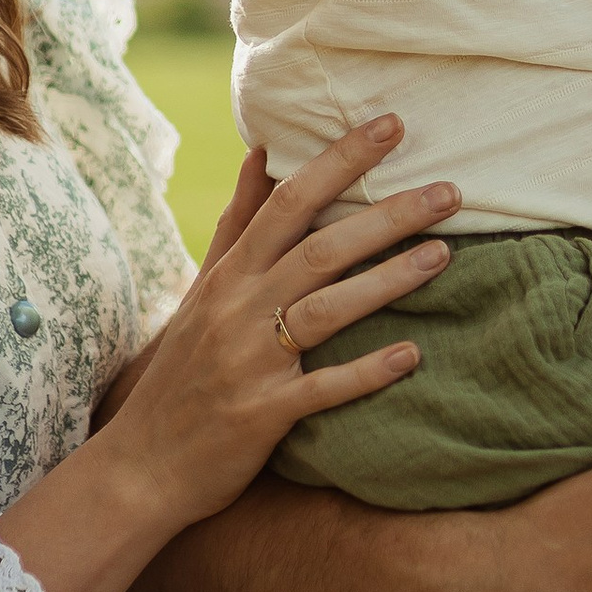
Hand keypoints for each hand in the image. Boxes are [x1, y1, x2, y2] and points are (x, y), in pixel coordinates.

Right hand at [98, 126, 458, 541]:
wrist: (142, 465)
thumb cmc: (184, 372)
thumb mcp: (203, 290)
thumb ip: (238, 224)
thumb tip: (263, 152)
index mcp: (228, 275)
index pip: (288, 202)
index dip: (340, 161)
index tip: (391, 126)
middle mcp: (238, 310)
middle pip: (319, 249)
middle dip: (387, 215)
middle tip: (449, 191)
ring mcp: (250, 363)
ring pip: (326, 310)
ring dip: (388, 281)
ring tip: (443, 256)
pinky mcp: (263, 414)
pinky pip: (323, 389)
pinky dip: (366, 372)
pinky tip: (412, 356)